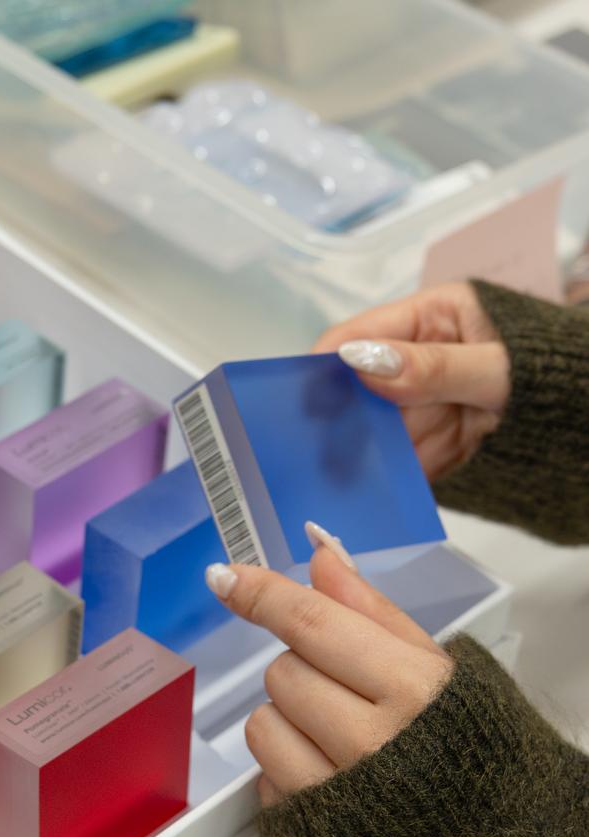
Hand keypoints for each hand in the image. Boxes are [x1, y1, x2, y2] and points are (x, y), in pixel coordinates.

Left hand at [204, 528, 453, 806]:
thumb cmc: (464, 750)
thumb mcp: (437, 673)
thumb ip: (373, 613)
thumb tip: (320, 556)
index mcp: (415, 690)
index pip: (315, 625)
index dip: (263, 595)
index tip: (225, 577)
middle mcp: (374, 741)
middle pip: (283, 672)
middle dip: (305, 675)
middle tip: (350, 697)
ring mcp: (337, 792)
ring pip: (263, 723)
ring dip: (289, 723)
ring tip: (340, 741)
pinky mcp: (308, 831)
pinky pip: (263, 775)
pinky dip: (287, 769)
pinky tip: (332, 778)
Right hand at [314, 282, 509, 480]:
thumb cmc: (559, 372)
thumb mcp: (500, 366)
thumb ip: (433, 368)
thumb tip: (363, 365)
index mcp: (430, 319)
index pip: (356, 337)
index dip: (324, 368)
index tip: (300, 404)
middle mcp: (417, 362)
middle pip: (358, 394)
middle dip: (342, 425)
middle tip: (317, 457)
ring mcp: (422, 406)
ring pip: (374, 435)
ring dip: (363, 460)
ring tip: (340, 482)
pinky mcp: (432, 445)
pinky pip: (398, 463)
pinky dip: (388, 480)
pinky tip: (373, 493)